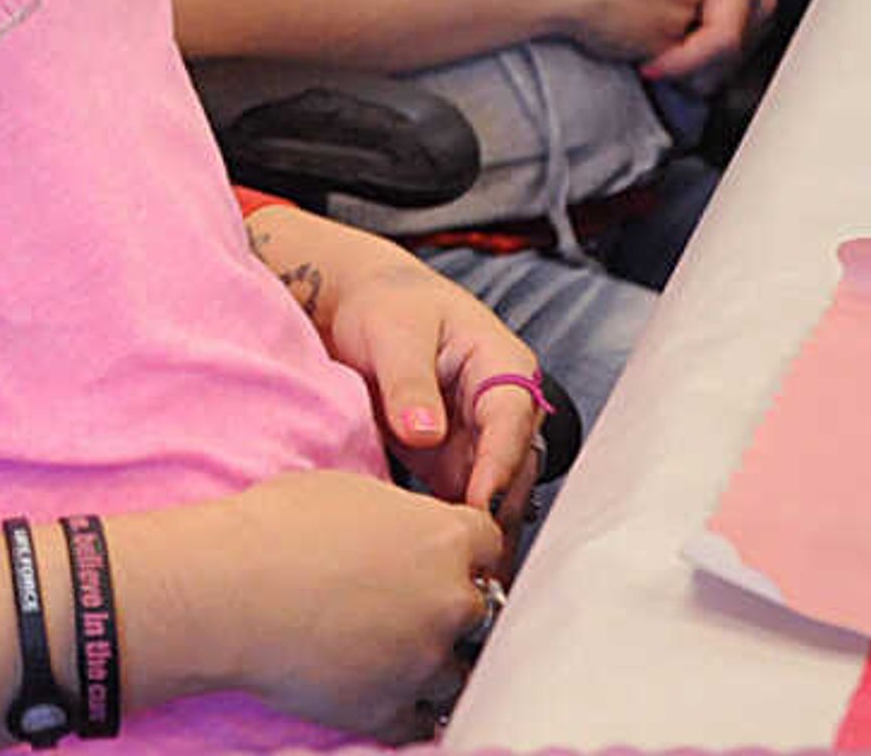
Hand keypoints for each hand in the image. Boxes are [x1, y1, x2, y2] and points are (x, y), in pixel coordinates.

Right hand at [167, 472, 503, 738]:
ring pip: (452, 669)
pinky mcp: (393, 709)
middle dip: (444, 608)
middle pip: (478, 611)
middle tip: (399, 603)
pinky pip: (421, 717)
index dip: (462, 551)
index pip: (489, 545)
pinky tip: (368, 680)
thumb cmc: (267, 534)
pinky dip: (400, 703)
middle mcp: (448, 601)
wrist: (223, 591)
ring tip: (375, 644)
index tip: (442, 559)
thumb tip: (404, 530)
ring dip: (424, 660)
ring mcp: (424, 661)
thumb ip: (396, 516)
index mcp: (441, 539)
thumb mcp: (344, 492)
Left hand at [258, 206, 545, 532]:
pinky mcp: (451, 456)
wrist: (359, 302)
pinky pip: (460, 495)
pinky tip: (438, 552)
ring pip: (492, 489)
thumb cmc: (384, 303)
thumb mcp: (393, 333)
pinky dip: (453, 521)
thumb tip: (426, 434)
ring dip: (479, 524)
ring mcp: (478, 434)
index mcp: (502, 364)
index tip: (480, 503)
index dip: (498, 464)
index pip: (509, 421)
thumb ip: (409, 383)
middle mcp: (500, 404)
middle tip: (476, 557)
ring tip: (463, 569)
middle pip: (511, 465)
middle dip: (496, 509)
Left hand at [638, 0, 774, 84]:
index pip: (723, 34)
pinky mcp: (745, 5)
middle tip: (640, 73)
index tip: (648, 67)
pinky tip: (664, 54)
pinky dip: (698, 57)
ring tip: (648, 67)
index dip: (687, 60)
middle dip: (688, 75)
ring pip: (731, 57)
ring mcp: (754, 1)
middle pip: (729, 56)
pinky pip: (726, 46)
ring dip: (694, 70)